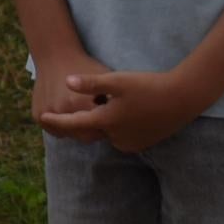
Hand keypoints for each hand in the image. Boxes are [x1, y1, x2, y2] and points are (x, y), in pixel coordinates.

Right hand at [28, 44, 116, 141]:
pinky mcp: (36, 114)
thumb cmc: (84, 65)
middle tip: (96, 119)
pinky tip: (68, 115)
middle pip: (84, 136)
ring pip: (68, 135)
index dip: (106, 127)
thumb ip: (115, 101)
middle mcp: (61, 111)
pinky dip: (61, 127)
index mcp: (80, 104)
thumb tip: (131, 120)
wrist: (55, 54)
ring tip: (82, 115)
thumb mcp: (105, 78)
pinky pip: (54, 130)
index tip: (108, 119)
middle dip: (92, 130)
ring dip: (76, 130)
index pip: (100, 131)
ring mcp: (47, 114)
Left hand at [39, 65, 201, 153]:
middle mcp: (116, 137)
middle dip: (79, 121)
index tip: (41, 118)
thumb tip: (67, 81)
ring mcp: (130, 142)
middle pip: (90, 130)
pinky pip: (120, 136)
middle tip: (67, 108)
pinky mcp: (142, 143)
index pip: (74, 124)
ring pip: (106, 132)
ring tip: (95, 107)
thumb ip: (91, 83)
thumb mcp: (117, 80)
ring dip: (100, 123)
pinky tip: (117, 113)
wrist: (182, 99)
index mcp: (107, 121)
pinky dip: (114, 126)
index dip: (57, 121)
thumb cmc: (148, 86)